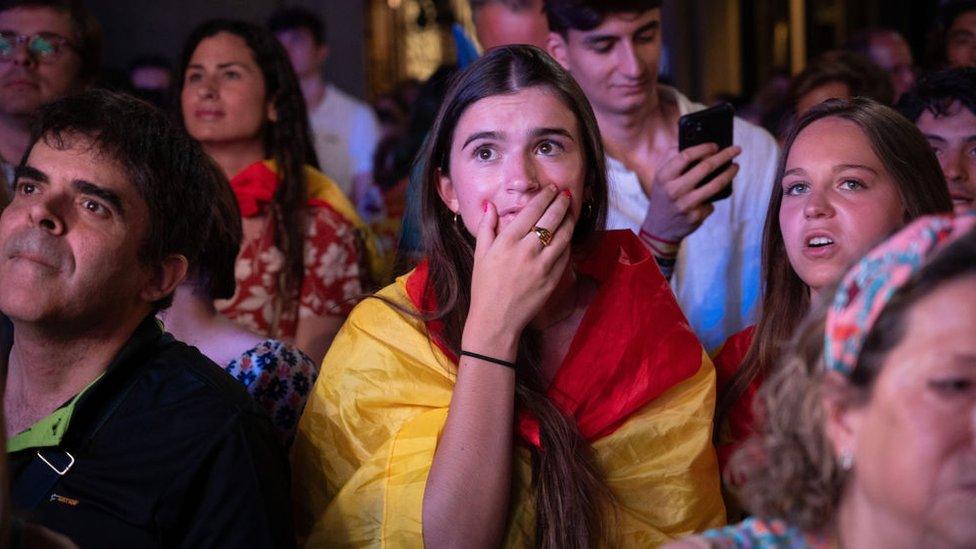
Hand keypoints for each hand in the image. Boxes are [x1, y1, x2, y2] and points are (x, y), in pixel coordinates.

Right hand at [463, 185, 574, 353]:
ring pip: (563, 235)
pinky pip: (565, 255)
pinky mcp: (552, 279)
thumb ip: (487, 227)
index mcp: (507, 241)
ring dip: (569, 219)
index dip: (544, 197)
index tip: (551, 188)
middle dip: (561, 202)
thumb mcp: (480, 255)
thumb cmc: (484, 287)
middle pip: (551, 219)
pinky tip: (568, 234)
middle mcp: (527, 250)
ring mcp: (542, 265)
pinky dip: (568, 242)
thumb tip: (490, 206)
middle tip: (566, 193)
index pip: (532, 211)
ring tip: (571, 210)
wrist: (496, 320)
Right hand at [638, 143, 740, 242]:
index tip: (715, 145)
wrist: (659, 228)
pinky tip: (711, 196)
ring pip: (715, 185)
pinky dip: (713, 198)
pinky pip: (711, 202)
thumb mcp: (660, 178)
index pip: (685, 156)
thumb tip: (691, 143)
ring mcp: (685, 204)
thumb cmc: (663, 197)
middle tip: (736, 150)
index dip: (703, 148)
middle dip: (724, 156)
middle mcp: (674, 190)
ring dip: (729, 173)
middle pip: (705, 167)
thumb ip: (671, 159)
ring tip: (735, 167)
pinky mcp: (695, 216)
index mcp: (664, 177)